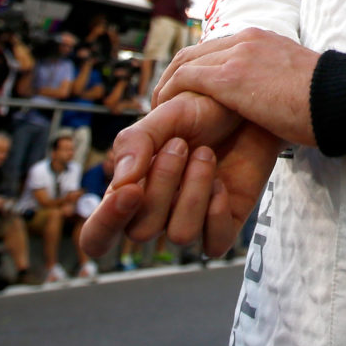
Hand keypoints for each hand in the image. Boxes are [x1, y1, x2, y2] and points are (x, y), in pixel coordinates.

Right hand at [80, 117, 281, 259]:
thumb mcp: (164, 115)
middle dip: (162, 184)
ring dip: (194, 190)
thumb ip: (136, 143)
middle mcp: (156, 212)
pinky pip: (214, 243)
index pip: (98, 236)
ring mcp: (190, 220)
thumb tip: (121, 185)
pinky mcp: (223, 223)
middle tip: (181, 143)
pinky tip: (222, 181)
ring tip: (206, 153)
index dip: (105, 225)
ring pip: (180, 234)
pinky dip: (217, 211)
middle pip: (141, 231)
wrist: (248, 102)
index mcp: (129, 192)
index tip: (131, 191)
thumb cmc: (200, 109)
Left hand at [154, 28, 319, 146]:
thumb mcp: (296, 82)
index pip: (215, 49)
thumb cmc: (326, 100)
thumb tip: (273, 105)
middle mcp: (246, 39)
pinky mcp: (229, 78)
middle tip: (164, 102)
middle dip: (174, 76)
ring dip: (167, 86)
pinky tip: (166, 113)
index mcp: (262, 39)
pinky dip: (170, 94)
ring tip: (160, 110)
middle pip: (193, 53)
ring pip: (184, 64)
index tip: (187, 92)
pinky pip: (186, 80)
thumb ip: (275, 83)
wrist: (339, 98)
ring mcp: (236, 56)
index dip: (195, 69)